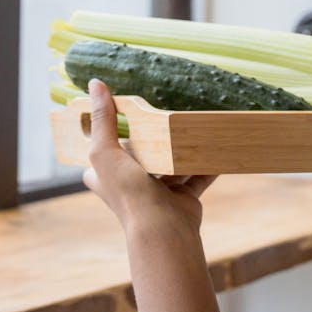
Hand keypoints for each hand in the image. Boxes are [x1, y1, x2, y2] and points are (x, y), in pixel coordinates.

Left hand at [81, 79, 216, 235]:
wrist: (163, 229)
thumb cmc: (128, 192)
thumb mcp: (105, 151)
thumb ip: (103, 119)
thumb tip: (95, 83)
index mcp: (105, 177)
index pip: (101, 152)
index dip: (108, 134)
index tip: (123, 112)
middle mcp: (130, 185)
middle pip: (140, 155)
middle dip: (151, 138)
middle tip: (163, 111)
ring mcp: (158, 192)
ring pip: (171, 164)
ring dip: (181, 148)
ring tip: (192, 124)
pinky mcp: (182, 197)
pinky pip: (197, 175)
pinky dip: (207, 163)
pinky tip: (215, 146)